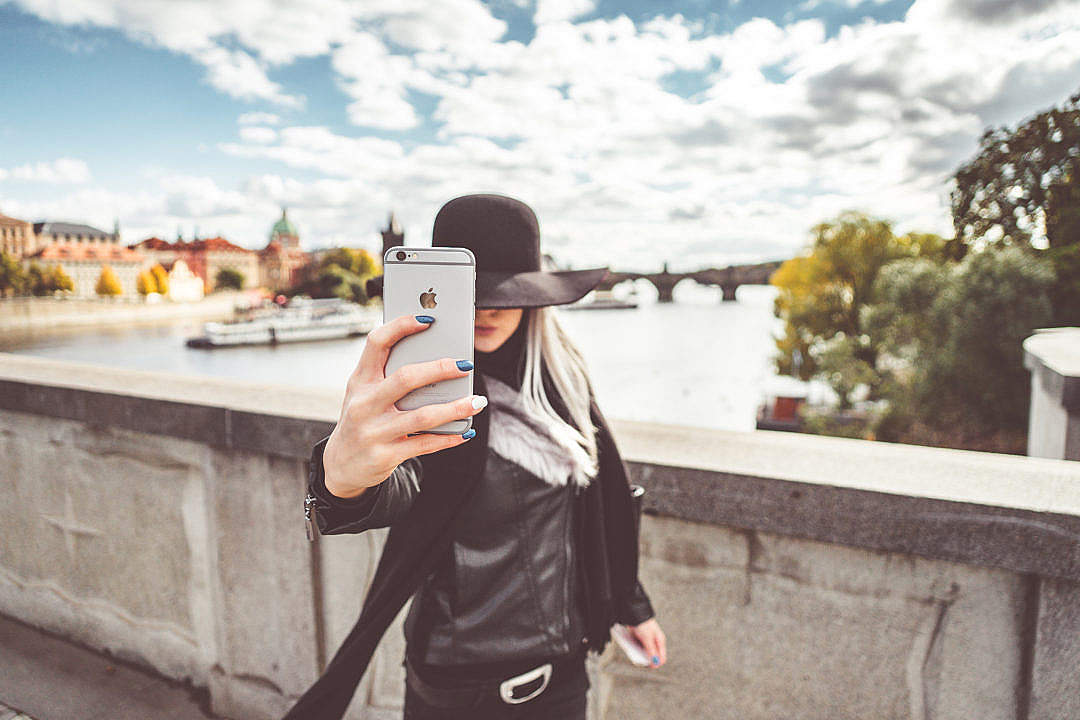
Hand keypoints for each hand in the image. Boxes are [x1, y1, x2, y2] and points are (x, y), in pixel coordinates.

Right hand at [322, 313, 487, 498]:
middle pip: (406, 378)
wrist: (341, 465)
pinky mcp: (385, 455)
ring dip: (455, 408)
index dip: (401, 327)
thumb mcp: (364, 393)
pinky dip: (449, 437)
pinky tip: (466, 431)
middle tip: (466, 366)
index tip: (428, 320)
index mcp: (360, 380)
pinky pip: (425, 444)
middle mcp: (364, 403)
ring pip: (422, 416)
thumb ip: (389, 375)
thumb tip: (436, 357)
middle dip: (440, 370)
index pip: (377, 343)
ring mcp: (374, 431)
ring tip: (478, 402)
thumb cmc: (362, 419)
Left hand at [628, 617, 666, 668]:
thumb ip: (651, 651)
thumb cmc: (643, 624)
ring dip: (640, 655)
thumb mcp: (647, 639)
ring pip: (646, 654)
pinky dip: (636, 650)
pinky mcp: (642, 640)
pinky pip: (640, 649)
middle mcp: (655, 643)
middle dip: (646, 659)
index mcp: (660, 642)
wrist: (634, 613)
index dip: (655, 664)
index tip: (647, 666)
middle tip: (639, 659)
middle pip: (653, 657)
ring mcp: (648, 642)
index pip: (662, 658)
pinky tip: (632, 648)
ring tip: (635, 651)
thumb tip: (655, 663)